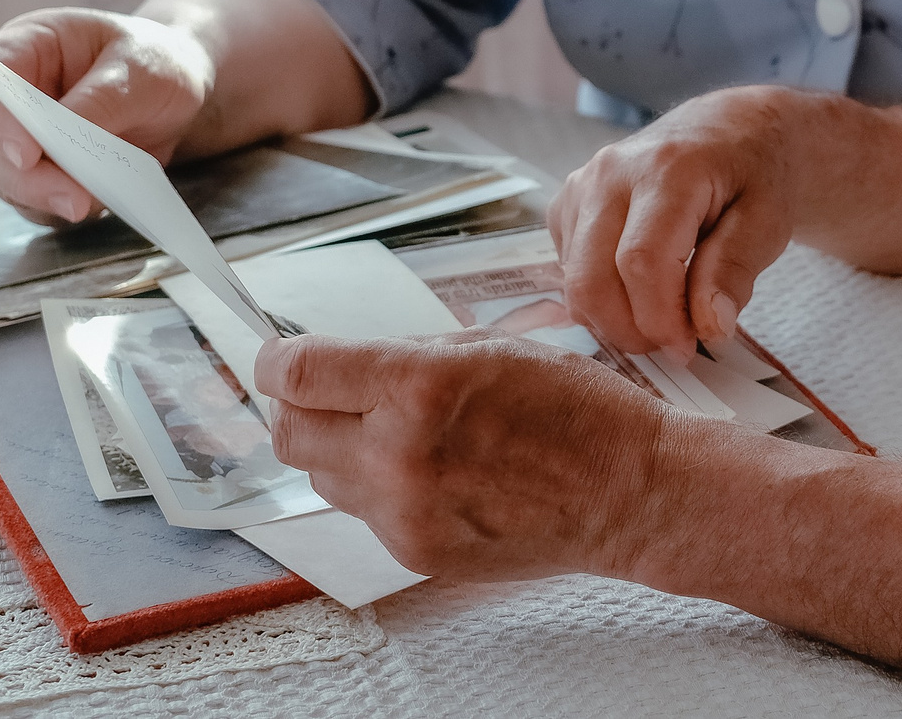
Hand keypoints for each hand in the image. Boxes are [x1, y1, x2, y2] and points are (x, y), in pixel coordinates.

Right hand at [0, 8, 214, 223]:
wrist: (175, 92)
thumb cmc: (152, 62)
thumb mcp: (141, 68)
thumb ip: (102, 98)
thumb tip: (65, 138)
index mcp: (26, 45)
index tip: (26, 153)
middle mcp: (10, 93)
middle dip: (25, 175)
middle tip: (71, 197)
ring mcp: (19, 135)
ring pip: (5, 177)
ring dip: (42, 196)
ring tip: (86, 205)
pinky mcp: (36, 172)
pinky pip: (32, 199)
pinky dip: (57, 208)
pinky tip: (91, 205)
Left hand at [258, 329, 674, 580]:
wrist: (626, 492)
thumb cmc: (576, 411)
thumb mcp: (493, 348)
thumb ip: (409, 354)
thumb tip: (346, 361)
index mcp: (419, 387)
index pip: (299, 374)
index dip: (275, 360)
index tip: (277, 356)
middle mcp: (399, 454)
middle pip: (289, 432)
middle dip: (298, 405)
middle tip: (328, 393)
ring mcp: (404, 513)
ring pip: (320, 476)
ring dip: (338, 448)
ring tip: (394, 433)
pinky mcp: (415, 552)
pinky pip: (363, 514)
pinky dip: (379, 488)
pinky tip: (431, 471)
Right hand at [548, 86, 815, 354]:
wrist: (728, 131)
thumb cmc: (753, 173)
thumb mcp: (768, 220)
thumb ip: (736, 269)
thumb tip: (709, 325)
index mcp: (666, 169)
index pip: (641, 262)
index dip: (660, 319)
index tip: (688, 348)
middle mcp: (610, 172)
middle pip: (592, 278)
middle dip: (631, 329)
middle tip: (675, 344)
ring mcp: (581, 185)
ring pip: (574, 281)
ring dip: (615, 318)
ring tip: (663, 317)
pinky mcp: (567, 203)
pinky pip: (568, 270)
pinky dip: (600, 296)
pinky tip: (639, 290)